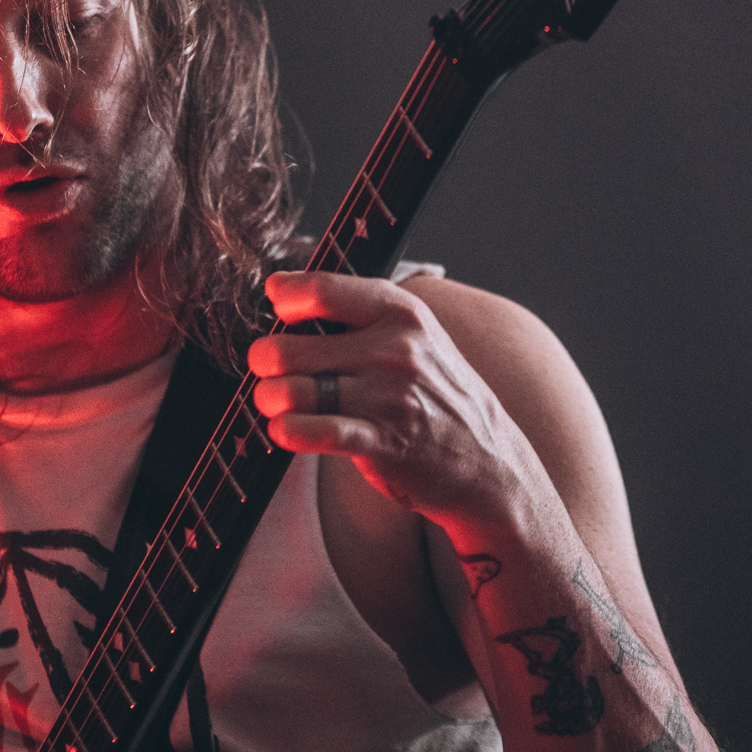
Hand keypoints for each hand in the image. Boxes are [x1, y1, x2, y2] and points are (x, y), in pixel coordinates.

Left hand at [248, 271, 517, 523]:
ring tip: (276, 402)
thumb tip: (281, 289)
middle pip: (289, 346)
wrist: (488, 461)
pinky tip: (285, 430)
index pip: (322, 290)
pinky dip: (286, 432)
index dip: (285, 299)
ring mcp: (389, 398)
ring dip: (269, 399)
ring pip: (291, 391)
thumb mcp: (415, 335)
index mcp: (401, 313)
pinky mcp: (383, 443)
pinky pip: (313, 432)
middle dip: (263, 361)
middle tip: (267, 370)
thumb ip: (358, 309)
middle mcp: (395, 350)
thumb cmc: (437, 392)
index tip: (277, 309)